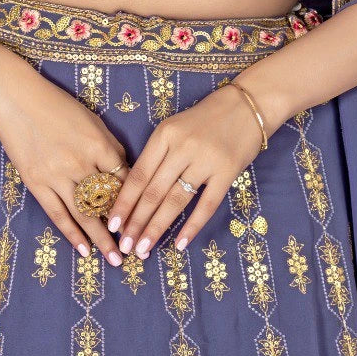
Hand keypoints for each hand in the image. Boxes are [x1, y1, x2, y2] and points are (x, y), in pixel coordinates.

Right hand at [0, 61, 130, 267]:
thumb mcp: (91, 119)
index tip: (144, 218)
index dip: (134, 200)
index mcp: (97, 144)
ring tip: (115, 260)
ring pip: (84, 214)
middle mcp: (80, 163)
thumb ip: (108, 146)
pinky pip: (57, 214)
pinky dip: (72, 234)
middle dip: (123, 228)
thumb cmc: (56, 104)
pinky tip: (84, 250)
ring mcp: (56, 175)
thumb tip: (122, 171)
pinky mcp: (36, 183)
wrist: (15, 99)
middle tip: (136, 250)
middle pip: (107, 202)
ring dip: (101, 239)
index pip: (123, 179)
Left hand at [104, 78, 265, 260]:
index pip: (138, 175)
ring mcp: (206, 160)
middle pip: (153, 191)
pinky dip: (193, 226)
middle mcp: (182, 147)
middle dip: (136, 222)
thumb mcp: (174, 127)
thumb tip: (136, 193)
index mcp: (164, 135)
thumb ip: (157, 154)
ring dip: (157, 228)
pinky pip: (207, 204)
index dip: (124, 202)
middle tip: (125, 246)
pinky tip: (180, 244)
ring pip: (176, 200)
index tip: (112, 225)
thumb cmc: (204, 119)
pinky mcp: (227, 172)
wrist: (245, 106)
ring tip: (144, 249)